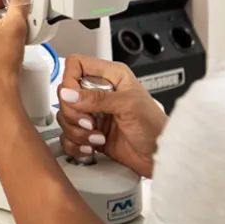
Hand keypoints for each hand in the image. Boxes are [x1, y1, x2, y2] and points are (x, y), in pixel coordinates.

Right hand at [56, 56, 167, 178]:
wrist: (160, 158)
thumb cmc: (156, 129)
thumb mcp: (129, 106)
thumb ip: (98, 98)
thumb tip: (69, 93)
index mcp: (111, 76)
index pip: (76, 65)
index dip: (70, 80)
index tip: (76, 99)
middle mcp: (99, 93)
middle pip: (65, 94)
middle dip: (74, 113)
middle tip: (90, 122)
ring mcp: (93, 114)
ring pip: (64, 117)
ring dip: (77, 131)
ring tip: (96, 136)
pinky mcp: (89, 133)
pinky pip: (68, 136)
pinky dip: (76, 144)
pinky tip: (92, 146)